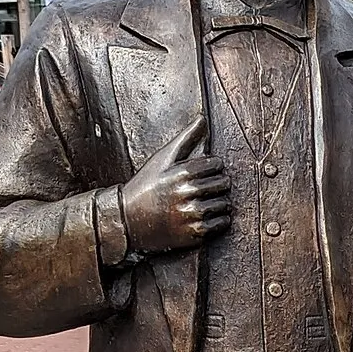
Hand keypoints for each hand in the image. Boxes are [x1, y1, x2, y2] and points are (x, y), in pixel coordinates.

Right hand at [120, 115, 231, 255]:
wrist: (127, 220)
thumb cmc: (146, 185)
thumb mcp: (162, 159)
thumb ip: (185, 138)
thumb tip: (202, 118)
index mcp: (182, 172)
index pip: (217, 164)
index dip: (212, 167)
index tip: (202, 172)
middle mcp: (188, 193)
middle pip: (224, 184)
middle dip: (218, 184)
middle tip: (204, 188)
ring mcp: (192, 214)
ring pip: (225, 204)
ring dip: (220, 202)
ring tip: (204, 202)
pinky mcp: (194, 233)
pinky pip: (221, 224)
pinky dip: (219, 220)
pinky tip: (204, 216)